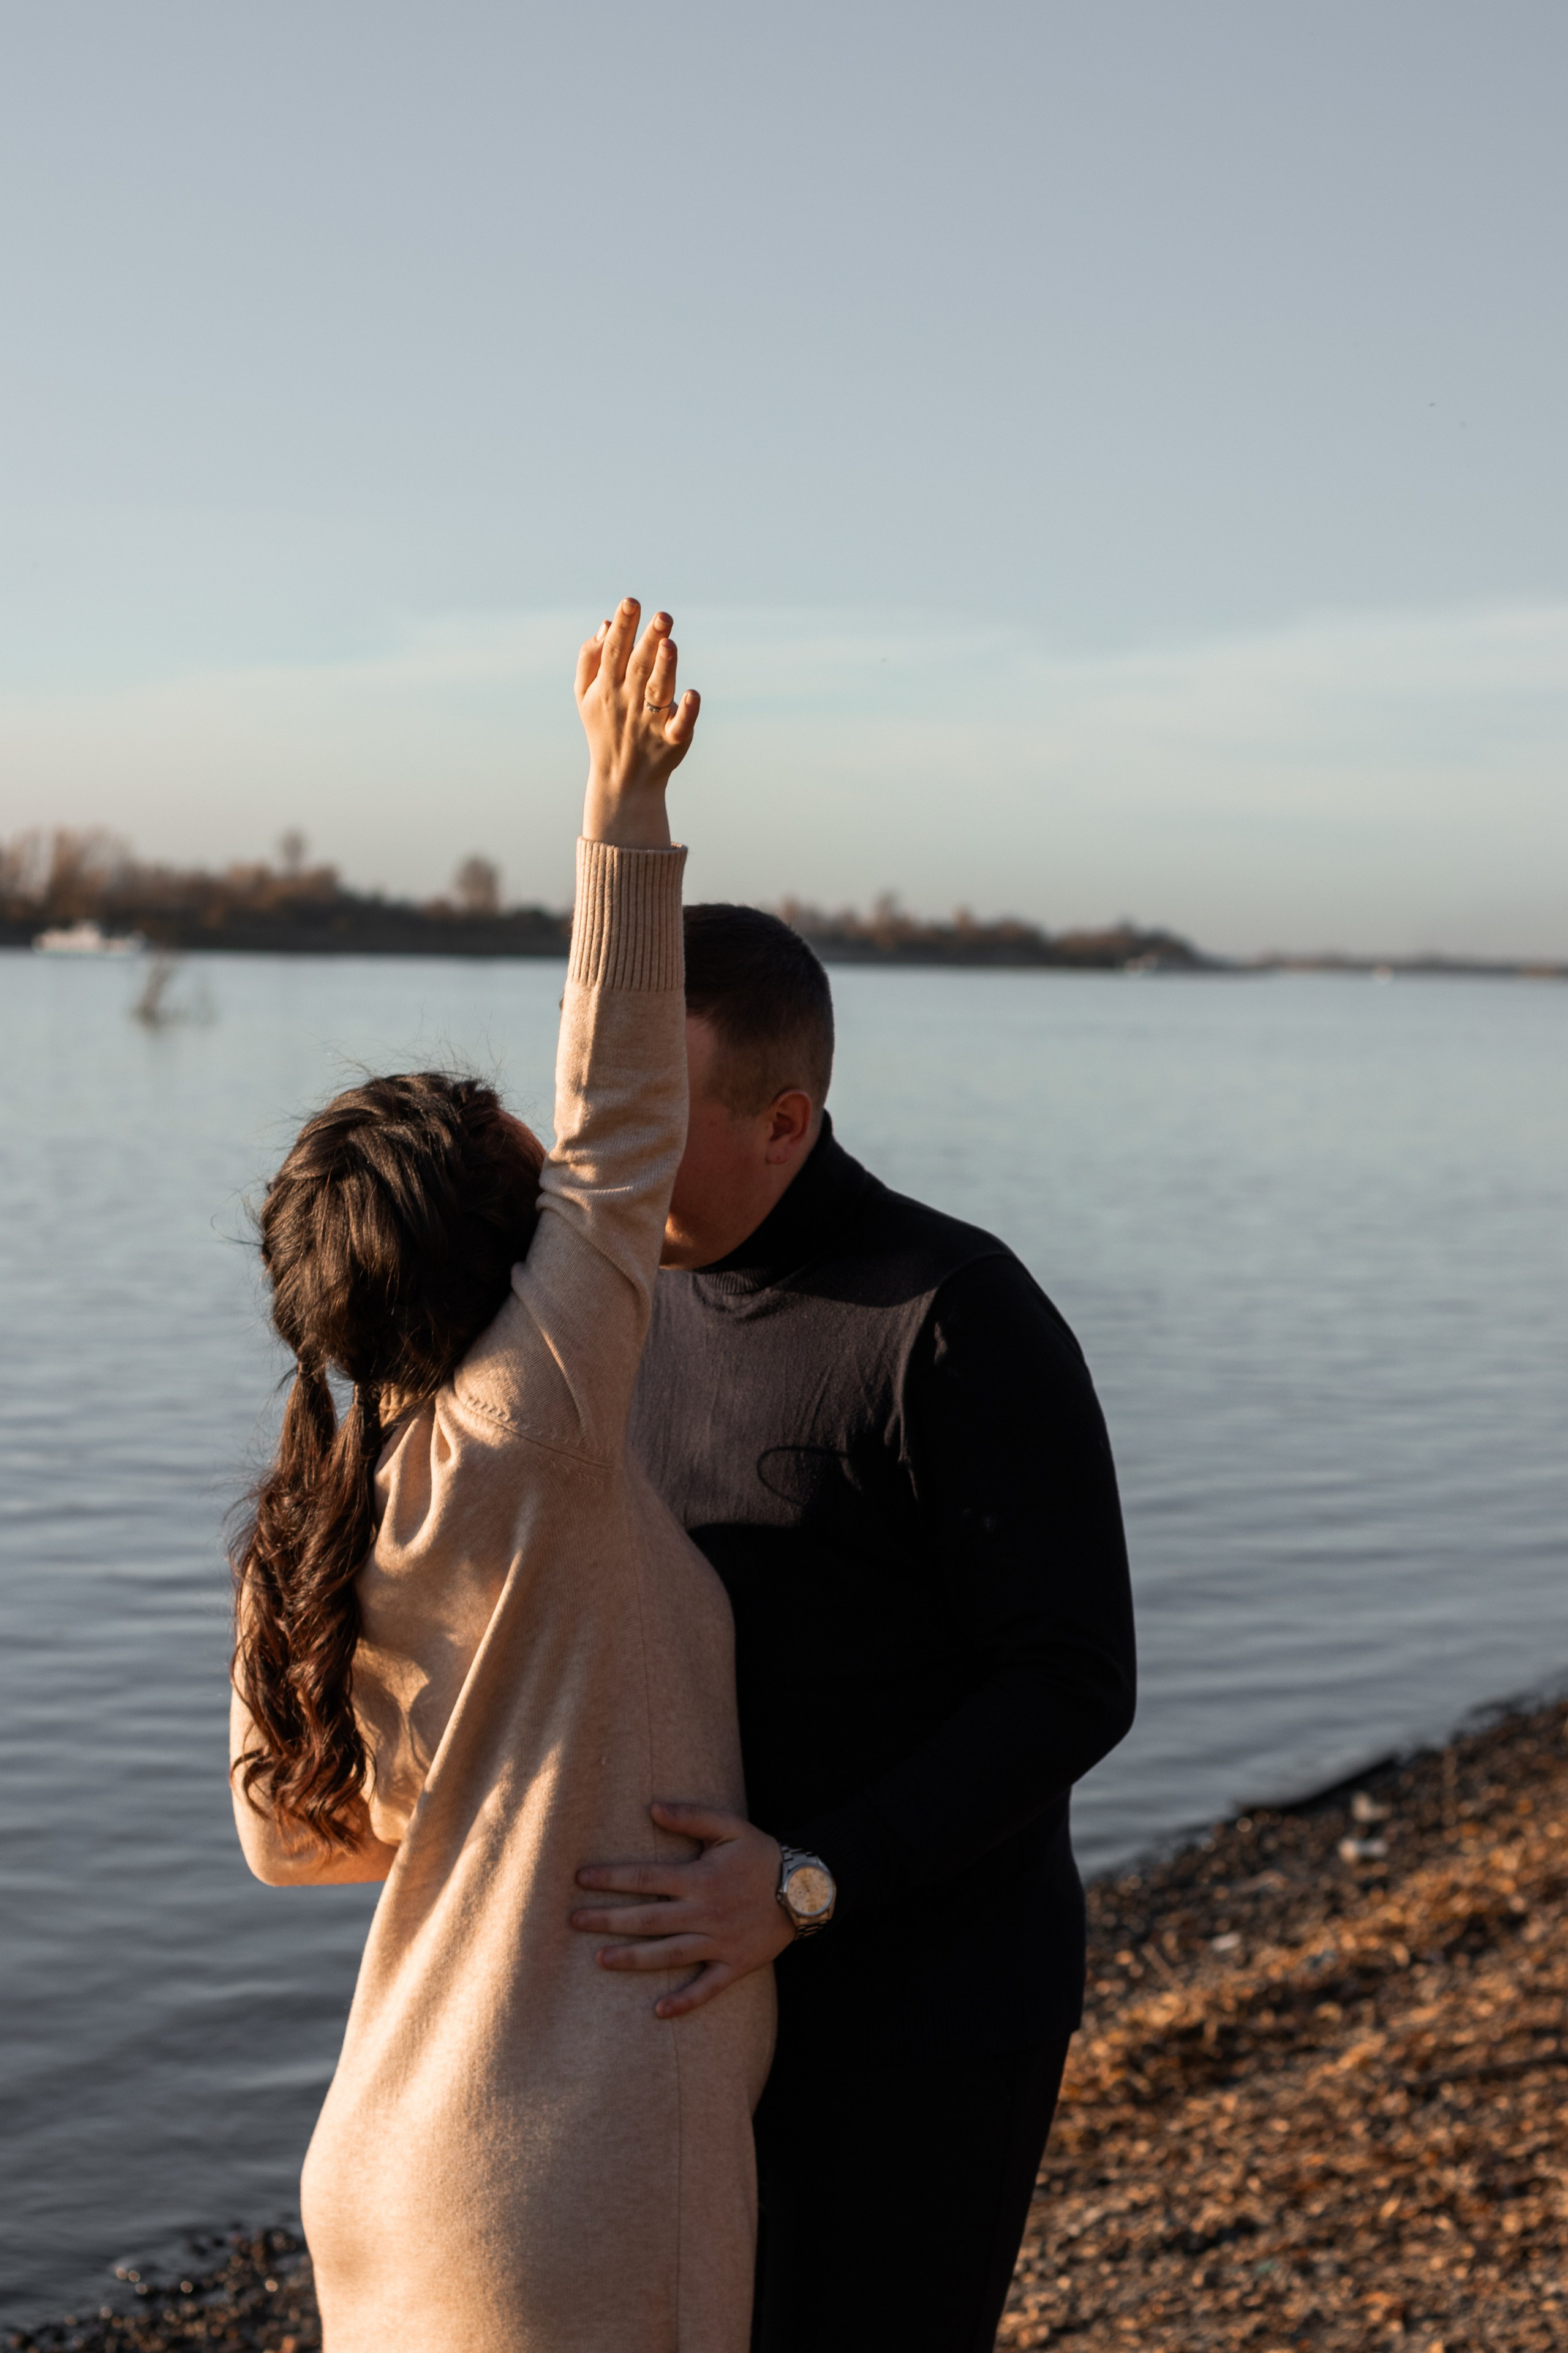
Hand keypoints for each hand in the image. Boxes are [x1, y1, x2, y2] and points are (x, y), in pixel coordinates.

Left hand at [571, 1803, 794, 2017]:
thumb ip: (691, 1817)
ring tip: (600, 1959)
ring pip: (667, 1955)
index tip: (580, 1879)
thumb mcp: (731, 1826)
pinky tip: (658, 2012)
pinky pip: (706, 1988)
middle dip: (607, 1920)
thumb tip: (652, 1808)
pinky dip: (684, 2001)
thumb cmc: (763, 1854)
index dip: (611, 1878)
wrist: (806, 1888)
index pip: (645, 1878)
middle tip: (573, 1921)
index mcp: (699, 1879)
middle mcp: (704, 1913)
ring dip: (632, 1959)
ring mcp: (718, 1943)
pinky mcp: (734, 1965)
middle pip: (647, 1920)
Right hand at [575, 598, 699, 848]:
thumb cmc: (605, 729)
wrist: (621, 781)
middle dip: (648, 640)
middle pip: (638, 666)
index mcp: (607, 687)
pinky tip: (692, 695)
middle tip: (662, 616)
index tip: (631, 602)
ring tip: (669, 644)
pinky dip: (686, 711)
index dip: (623, 626)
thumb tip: (605, 623)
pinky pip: (679, 725)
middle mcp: (628, 701)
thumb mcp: (584, 696)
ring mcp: (650, 721)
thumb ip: (590, 659)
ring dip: (664, 668)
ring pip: (657, 690)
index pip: (614, 651)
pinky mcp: (672, 740)